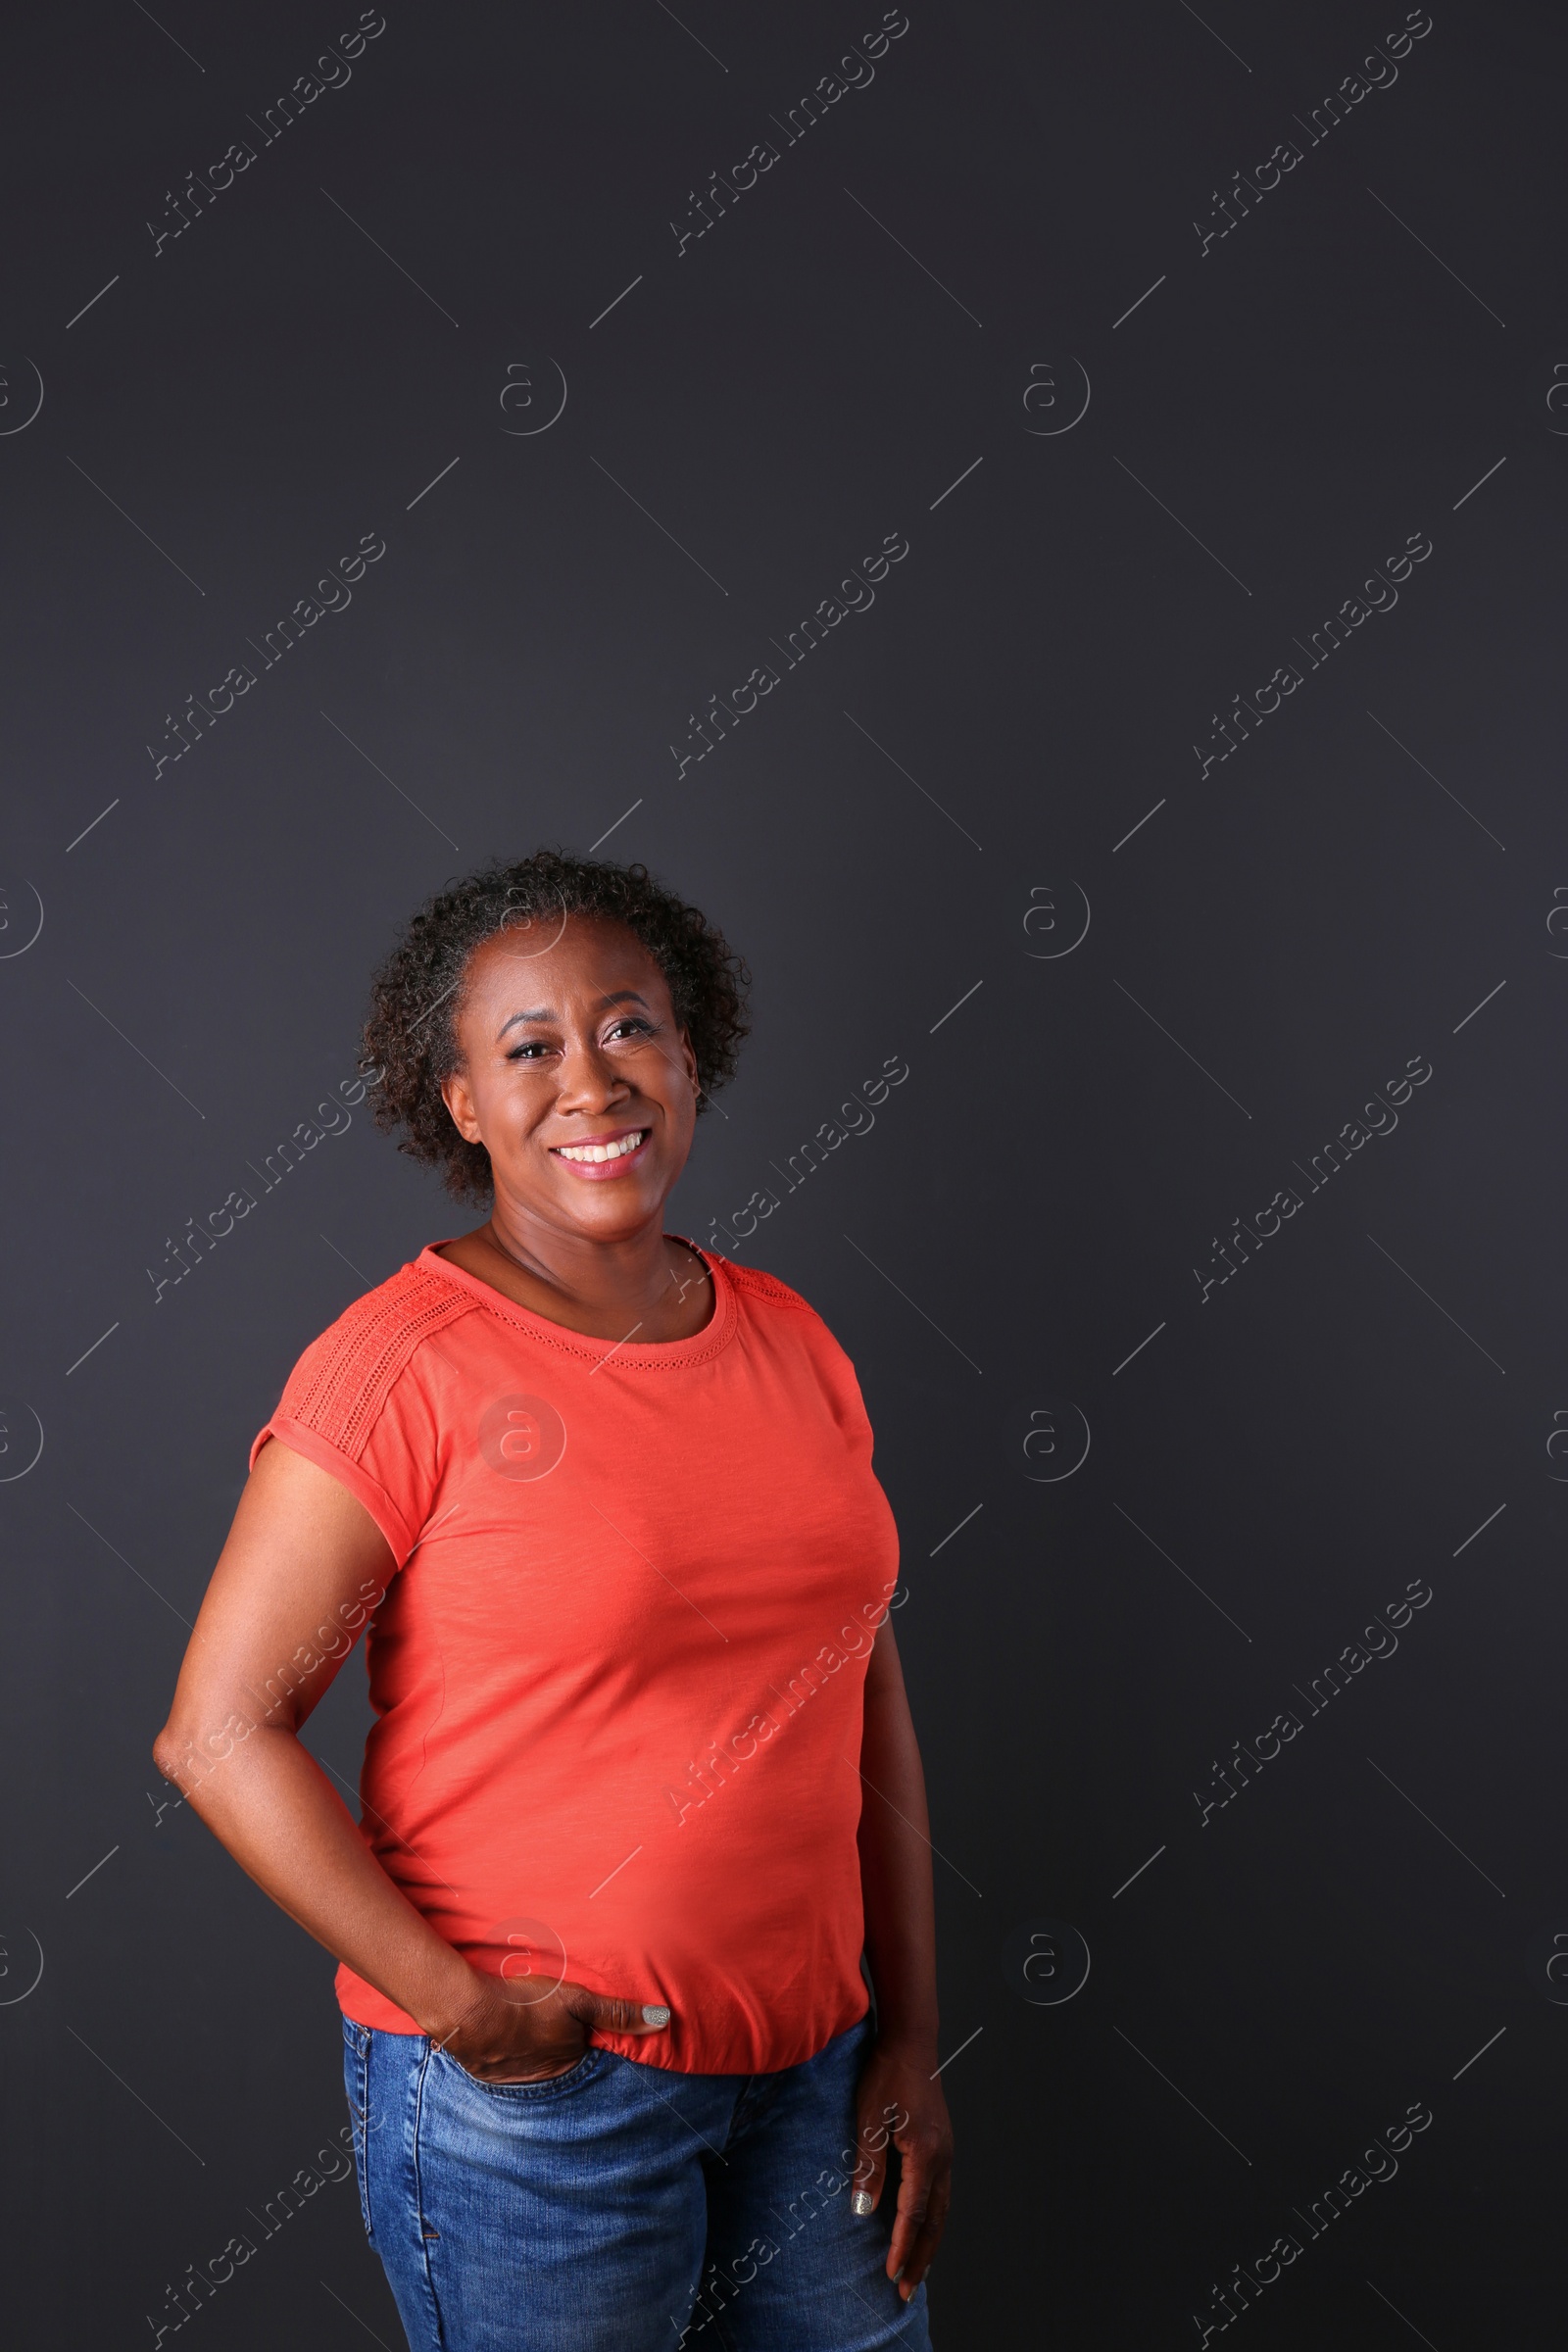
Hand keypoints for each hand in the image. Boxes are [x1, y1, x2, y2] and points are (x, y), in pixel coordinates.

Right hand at [433, 1969, 670, 2084]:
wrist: (469, 2012)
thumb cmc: (526, 2004)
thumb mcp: (577, 2001)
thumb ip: (616, 2012)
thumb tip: (662, 2020)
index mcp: (569, 2063)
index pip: (588, 2054)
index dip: (586, 2039)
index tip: (581, 2028)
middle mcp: (546, 2081)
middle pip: (561, 2065)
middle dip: (558, 2052)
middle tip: (547, 2029)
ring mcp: (515, 2082)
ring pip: (533, 2070)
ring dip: (532, 2056)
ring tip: (526, 2036)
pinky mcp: (489, 2075)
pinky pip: (506, 2069)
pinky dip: (508, 2058)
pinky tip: (504, 2041)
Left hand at [850, 2038, 952, 2300]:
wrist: (910, 2042)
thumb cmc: (887, 2076)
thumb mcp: (870, 2119)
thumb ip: (869, 2166)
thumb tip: (863, 2211)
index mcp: (927, 2154)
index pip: (913, 2214)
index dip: (900, 2247)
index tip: (889, 2275)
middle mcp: (944, 2158)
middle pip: (935, 2221)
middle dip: (921, 2258)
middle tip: (907, 2289)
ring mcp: (947, 2151)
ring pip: (942, 2210)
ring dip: (929, 2243)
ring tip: (917, 2269)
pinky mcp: (942, 2145)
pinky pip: (941, 2194)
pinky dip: (933, 2220)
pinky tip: (923, 2228)